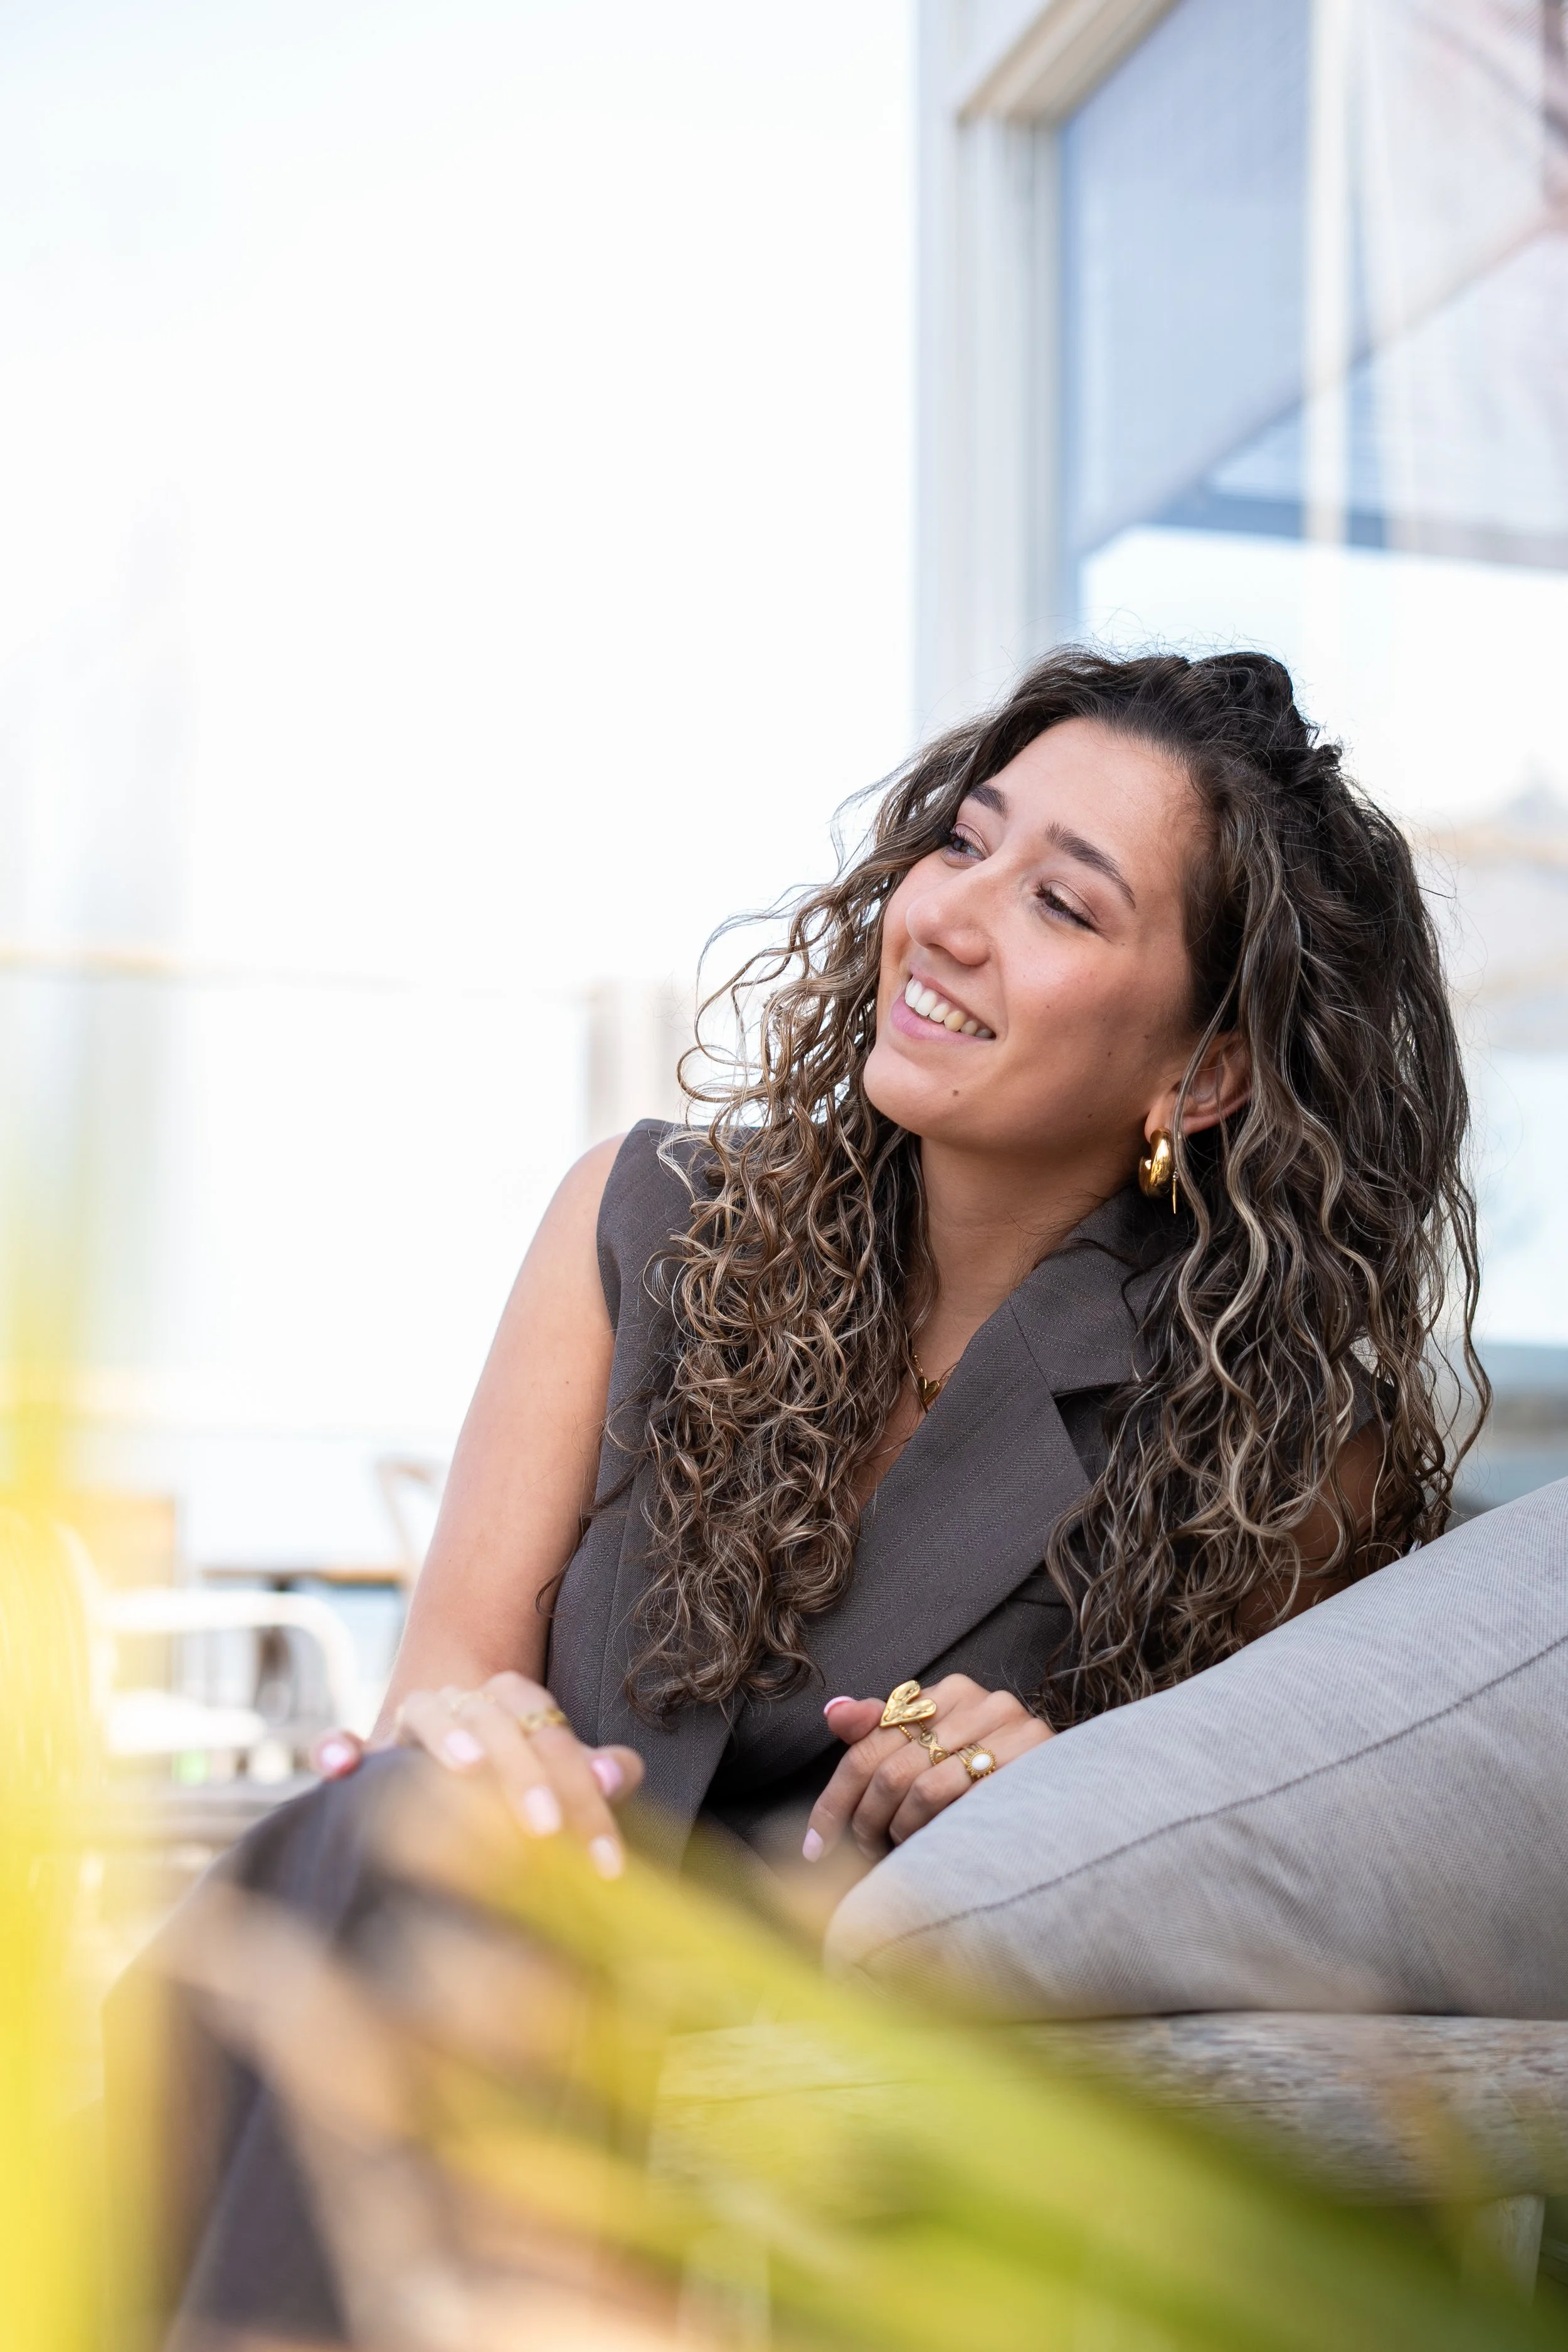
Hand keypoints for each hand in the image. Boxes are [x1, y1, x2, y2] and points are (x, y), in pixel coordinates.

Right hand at [309, 1672, 643, 1878]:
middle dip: (526, 1774)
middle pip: (498, 1720)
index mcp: (513, 1701)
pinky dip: (338, 1745)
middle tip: (547, 1831)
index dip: (584, 1790)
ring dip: (447, 1734)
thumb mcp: (560, 1779)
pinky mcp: (369, 1753)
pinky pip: (345, 1741)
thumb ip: (592, 1775)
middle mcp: (464, 1703)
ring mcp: (413, 1721)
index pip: (551, 1728)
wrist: (455, 1756)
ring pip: (429, 1711)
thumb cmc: (521, 1787)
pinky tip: (338, 1765)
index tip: (604, 1861)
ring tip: (468, 1768)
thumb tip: (615, 1773)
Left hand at [802, 1674, 1051, 1862]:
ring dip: (898, 1831)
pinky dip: (932, 1831)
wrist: (1074, 1799)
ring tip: (900, 1851)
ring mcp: (1010, 1725)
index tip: (815, 1843)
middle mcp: (980, 1699)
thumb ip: (882, 1731)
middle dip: (864, 1819)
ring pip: (920, 1786)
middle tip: (862, 1851)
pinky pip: (958, 1797)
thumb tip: (833, 1714)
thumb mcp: (932, 1752)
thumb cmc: (991, 1781)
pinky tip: (929, 1848)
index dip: (836, 1796)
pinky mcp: (1033, 1756)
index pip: (869, 1741)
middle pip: (888, 1766)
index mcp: (949, 1692)